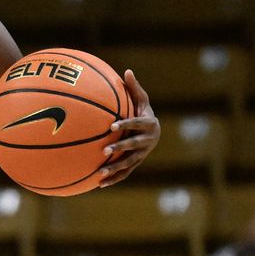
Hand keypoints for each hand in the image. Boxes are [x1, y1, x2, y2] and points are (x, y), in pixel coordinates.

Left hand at [98, 69, 159, 186]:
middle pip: (133, 146)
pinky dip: (114, 179)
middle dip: (120, 148)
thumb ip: (134, 87)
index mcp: (149, 124)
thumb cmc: (143, 111)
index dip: (126, 124)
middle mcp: (148, 141)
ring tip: (100, 174)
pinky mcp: (137, 163)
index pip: (137, 124)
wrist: (154, 131)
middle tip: (104, 151)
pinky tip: (100, 184)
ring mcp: (143, 154)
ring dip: (115, 169)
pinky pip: (125, 173)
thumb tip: (127, 71)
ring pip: (129, 163)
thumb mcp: (141, 99)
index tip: (112, 125)